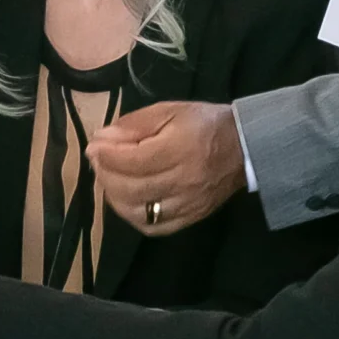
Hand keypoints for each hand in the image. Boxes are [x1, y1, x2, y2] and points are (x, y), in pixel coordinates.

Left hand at [85, 99, 245, 235]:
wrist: (244, 147)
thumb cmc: (203, 124)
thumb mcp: (169, 111)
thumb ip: (134, 125)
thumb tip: (102, 139)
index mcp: (180, 149)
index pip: (132, 160)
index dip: (106, 155)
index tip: (94, 146)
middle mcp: (184, 181)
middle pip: (131, 188)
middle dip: (106, 174)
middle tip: (98, 160)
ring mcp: (188, 204)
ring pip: (139, 212)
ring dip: (115, 196)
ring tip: (111, 178)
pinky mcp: (191, 218)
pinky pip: (153, 227)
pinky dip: (133, 216)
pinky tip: (128, 199)